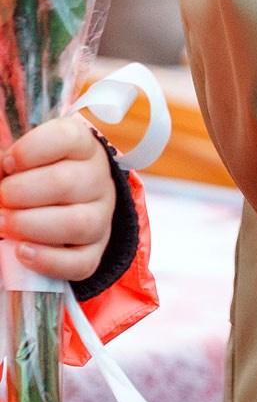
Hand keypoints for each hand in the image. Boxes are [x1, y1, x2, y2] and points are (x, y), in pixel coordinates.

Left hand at [0, 117, 115, 281]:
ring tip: (3, 225)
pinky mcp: (96, 251)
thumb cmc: (38, 177)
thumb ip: (6, 168)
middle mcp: (98, 178)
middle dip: (22, 193)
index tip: (8, 163)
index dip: (32, 150)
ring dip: (31, 226)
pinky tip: (21, 252)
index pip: (67, 138)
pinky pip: (80, 262)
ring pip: (76, 224)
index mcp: (82, 147)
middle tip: (1, 199)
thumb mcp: (24, 163)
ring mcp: (101, 216)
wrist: (65, 205)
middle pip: (66, 183)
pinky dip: (48, 261)